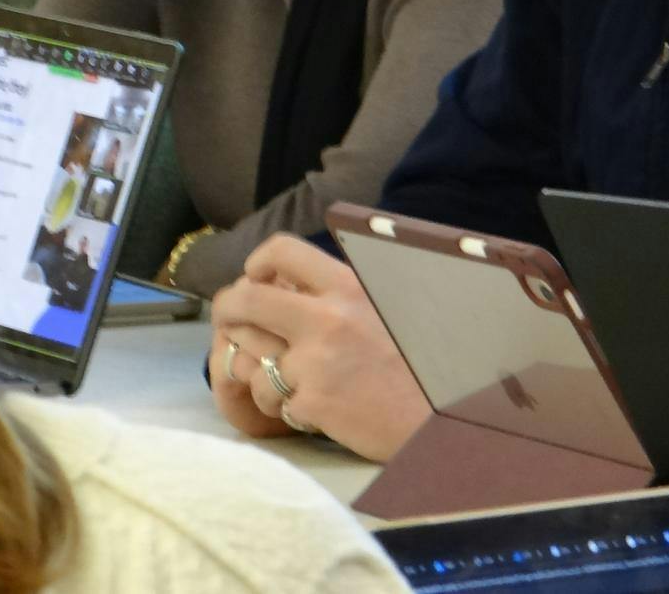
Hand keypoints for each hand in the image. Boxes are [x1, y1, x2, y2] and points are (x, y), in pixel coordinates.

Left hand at [208, 234, 430, 461]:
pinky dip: (283, 407)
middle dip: (227, 310)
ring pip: (250, 359)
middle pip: (247, 300)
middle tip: (230, 321)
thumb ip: (340, 291)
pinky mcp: (311, 403)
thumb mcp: (384, 305)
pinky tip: (312, 408)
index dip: (258, 261)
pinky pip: (271, 400)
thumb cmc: (417, 361)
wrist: (441, 417)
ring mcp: (315, 362)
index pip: (284, 250)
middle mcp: (327, 317)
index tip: (255, 277)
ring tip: (283, 379)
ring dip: (257, 371)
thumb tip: (288, 278)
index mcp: (347, 286)